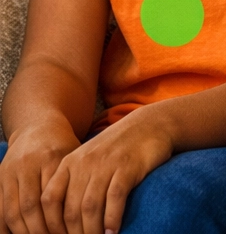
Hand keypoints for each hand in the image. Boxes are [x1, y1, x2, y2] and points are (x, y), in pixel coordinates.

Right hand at [0, 118, 79, 233]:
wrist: (38, 126)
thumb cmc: (62, 144)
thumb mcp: (75, 154)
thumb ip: (79, 179)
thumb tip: (94, 212)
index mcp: (52, 157)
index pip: (54, 197)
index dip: (60, 220)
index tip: (71, 233)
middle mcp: (29, 164)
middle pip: (32, 207)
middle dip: (42, 230)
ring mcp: (10, 172)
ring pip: (13, 211)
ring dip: (25, 232)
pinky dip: (5, 228)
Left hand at [39, 109, 172, 233]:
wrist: (151, 123)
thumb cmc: (118, 147)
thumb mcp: (89, 159)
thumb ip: (74, 183)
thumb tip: (63, 221)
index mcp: (70, 162)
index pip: (49, 200)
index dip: (51, 225)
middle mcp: (85, 163)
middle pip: (70, 210)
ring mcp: (106, 163)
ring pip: (90, 208)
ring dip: (92, 231)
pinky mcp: (127, 166)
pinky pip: (114, 199)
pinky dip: (112, 219)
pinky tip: (113, 231)